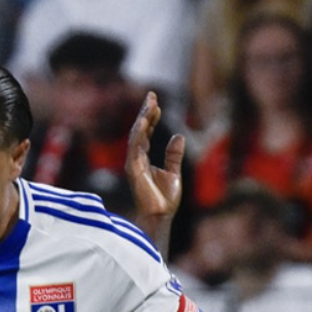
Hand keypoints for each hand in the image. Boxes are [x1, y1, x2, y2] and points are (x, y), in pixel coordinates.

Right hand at [125, 92, 184, 255]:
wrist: (161, 215)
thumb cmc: (165, 198)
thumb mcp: (174, 172)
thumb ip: (173, 155)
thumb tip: (178, 136)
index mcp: (144, 159)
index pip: (145, 133)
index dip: (150, 117)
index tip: (156, 102)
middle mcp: (136, 159)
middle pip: (139, 131)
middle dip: (144, 113)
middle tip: (152, 96)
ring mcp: (133, 164)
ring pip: (136, 137)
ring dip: (142, 120)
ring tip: (150, 105)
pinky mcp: (134, 170)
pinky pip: (135, 148)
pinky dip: (138, 135)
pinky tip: (143, 123)